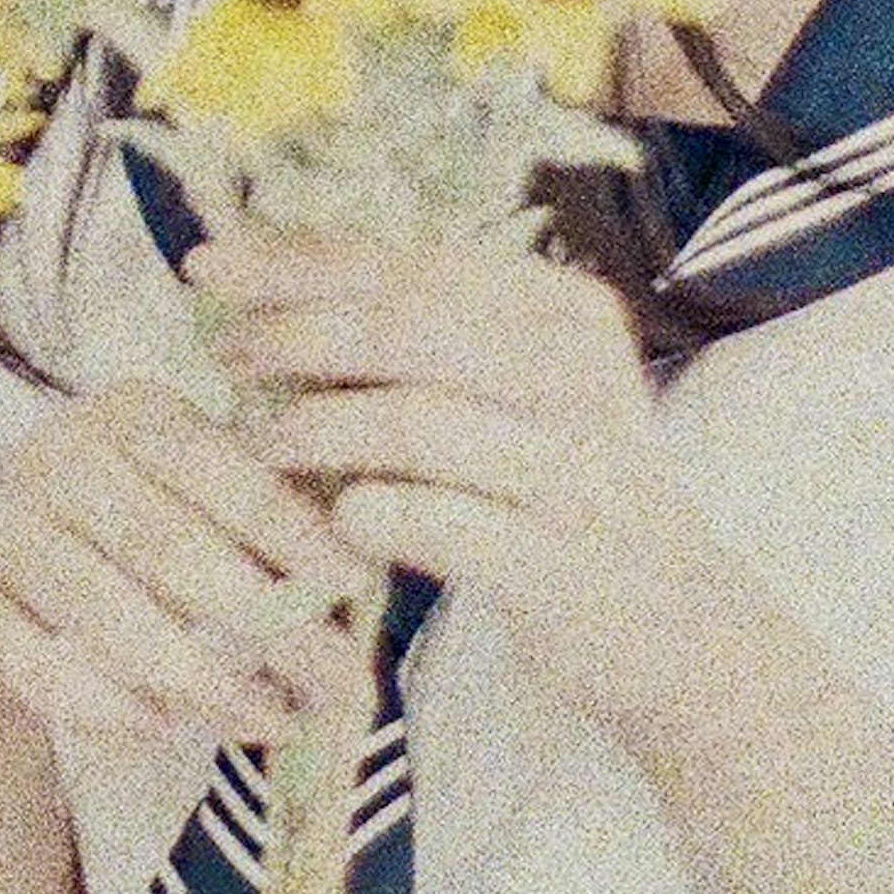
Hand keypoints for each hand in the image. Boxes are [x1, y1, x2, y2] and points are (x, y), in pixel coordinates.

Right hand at [0, 380, 372, 747]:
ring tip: (273, 721)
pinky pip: (35, 663)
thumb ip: (258, 526)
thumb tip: (369, 575)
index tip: (360, 593)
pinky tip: (165, 728)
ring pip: (106, 611)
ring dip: (199, 677)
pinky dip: (105, 702)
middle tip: (341, 685)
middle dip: (269, 624)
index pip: (223, 471)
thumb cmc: (109, 545)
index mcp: (129, 413)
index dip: (295, 533)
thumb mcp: (180, 508)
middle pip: (173, 548)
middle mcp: (55, 451)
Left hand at [200, 231, 695, 710]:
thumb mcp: (524, 398)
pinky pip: (437, 522)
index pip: (414, 263)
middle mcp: (580, 377)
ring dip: (312, 427)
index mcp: (567, 314)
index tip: (209, 266)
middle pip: (406, 326)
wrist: (685, 632)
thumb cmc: (566, 499)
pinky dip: (367, 514)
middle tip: (226, 357)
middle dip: (293, 333)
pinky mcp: (561, 564)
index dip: (300, 260)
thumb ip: (431, 341)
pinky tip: (334, 520)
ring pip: (413, 420)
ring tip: (258, 443)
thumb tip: (275, 286)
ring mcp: (576, 472)